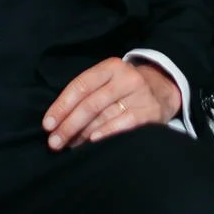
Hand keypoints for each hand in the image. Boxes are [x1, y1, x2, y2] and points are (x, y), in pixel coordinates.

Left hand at [43, 58, 181, 150]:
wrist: (165, 88)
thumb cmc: (126, 88)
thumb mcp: (108, 81)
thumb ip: (87, 95)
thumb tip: (58, 121)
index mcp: (110, 67)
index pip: (80, 86)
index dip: (61, 106)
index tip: (47, 125)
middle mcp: (125, 78)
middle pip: (91, 103)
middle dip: (69, 124)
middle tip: (54, 142)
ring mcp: (140, 94)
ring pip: (105, 115)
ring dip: (83, 133)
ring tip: (69, 146)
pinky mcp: (151, 111)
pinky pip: (126, 123)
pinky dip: (108, 132)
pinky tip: (94, 141)